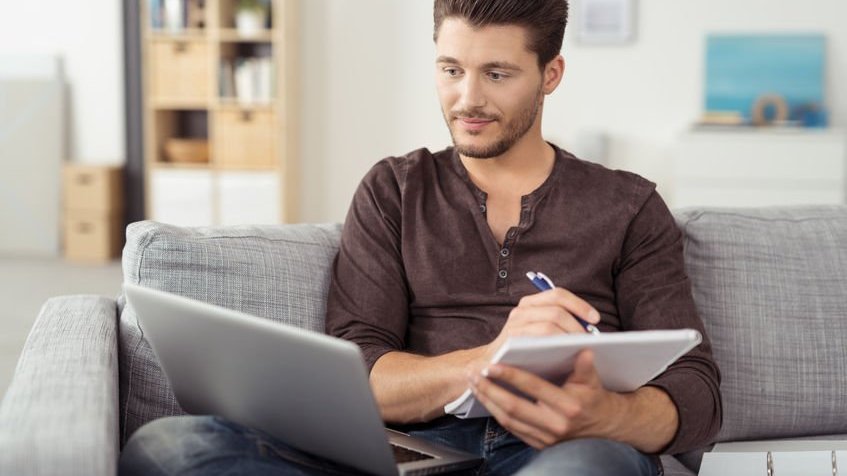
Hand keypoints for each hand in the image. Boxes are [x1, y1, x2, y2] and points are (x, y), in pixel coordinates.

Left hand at [469, 350, 623, 448]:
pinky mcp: (539, 444)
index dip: (511, 376)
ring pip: (508, 420)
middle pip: (513, 407)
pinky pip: (511, 428)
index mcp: (568, 406)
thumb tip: (585, 349)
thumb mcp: (593, 380)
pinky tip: (485, 397)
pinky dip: (495, 412)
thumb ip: (586, 366)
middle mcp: (555, 425)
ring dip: (487, 400)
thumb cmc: (593, 397)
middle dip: (489, 389)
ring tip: (473, 383)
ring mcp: (546, 438)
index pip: (533, 388)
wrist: (603, 426)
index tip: (491, 365)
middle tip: (473, 373)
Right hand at [483, 288, 600, 361]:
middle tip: (588, 341)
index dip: (579, 305)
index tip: (596, 319)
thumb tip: (591, 326)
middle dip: (576, 326)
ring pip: (549, 326)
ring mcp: (514, 325)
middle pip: (556, 311)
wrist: (492, 363)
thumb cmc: (525, 349)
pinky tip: (564, 356)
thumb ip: (559, 323)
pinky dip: (554, 347)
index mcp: (530, 303)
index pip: (558, 295)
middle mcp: (521, 310)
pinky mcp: (511, 342)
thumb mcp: (540, 330)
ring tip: (579, 349)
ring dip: (568, 337)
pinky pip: (537, 341)